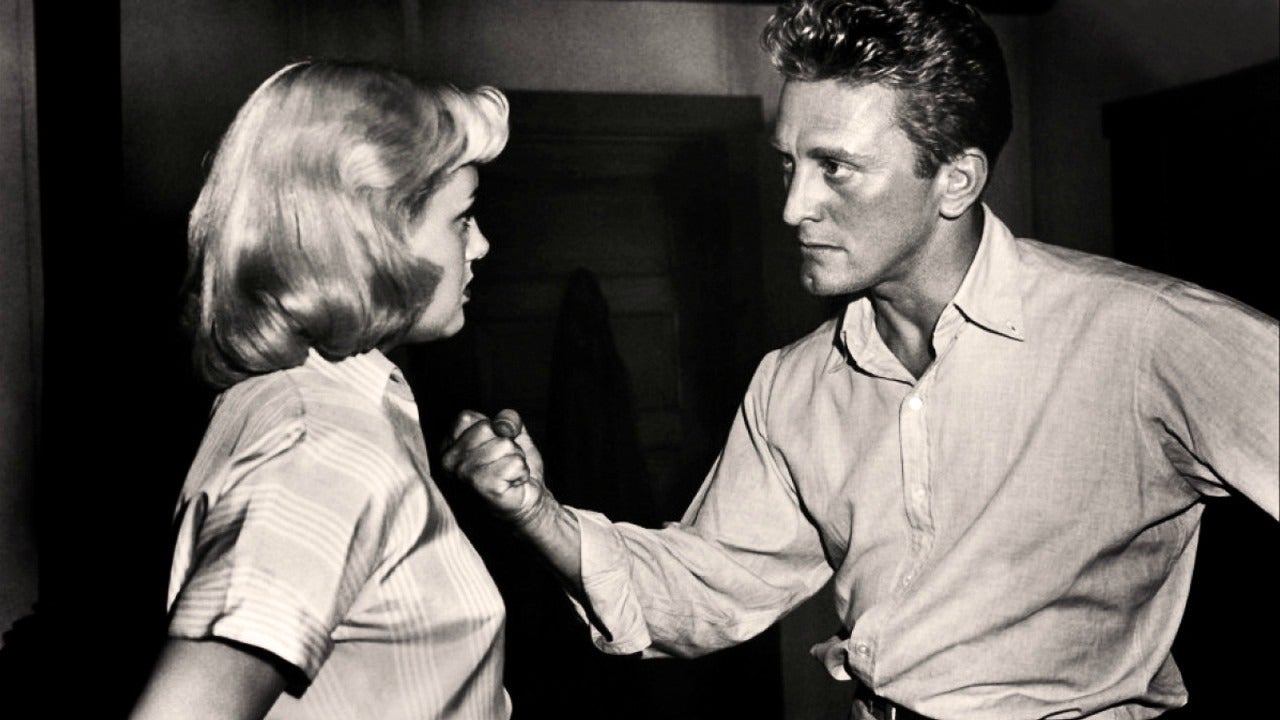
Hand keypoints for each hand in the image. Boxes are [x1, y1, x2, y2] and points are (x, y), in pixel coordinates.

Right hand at [442, 409, 546, 524]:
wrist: (525, 505)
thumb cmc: (513, 470)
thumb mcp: (510, 435)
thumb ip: (506, 419)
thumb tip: (504, 424)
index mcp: (447, 447)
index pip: (467, 417)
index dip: (490, 427)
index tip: (493, 448)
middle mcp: (448, 461)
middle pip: (486, 428)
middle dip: (505, 443)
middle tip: (502, 464)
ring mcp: (463, 474)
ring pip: (504, 444)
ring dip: (515, 459)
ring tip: (507, 475)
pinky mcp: (482, 485)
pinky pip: (514, 462)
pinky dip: (521, 472)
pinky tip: (511, 484)